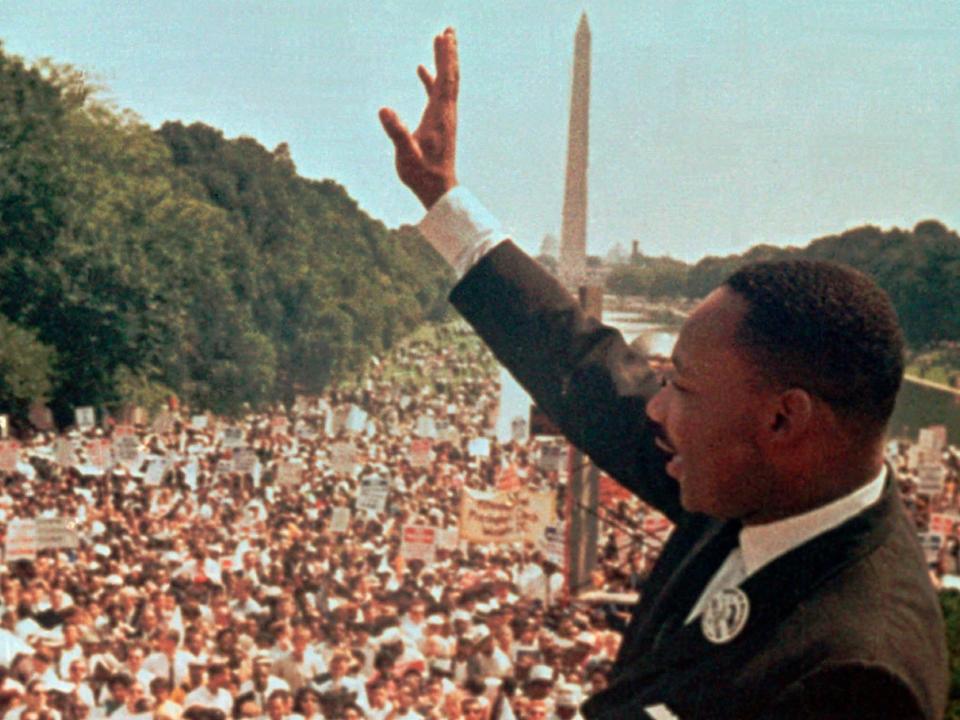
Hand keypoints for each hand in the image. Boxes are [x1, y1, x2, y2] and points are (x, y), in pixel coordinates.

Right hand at [380, 27, 458, 208]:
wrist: (438, 190)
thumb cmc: (422, 174)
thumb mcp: (406, 155)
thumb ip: (397, 133)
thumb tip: (384, 110)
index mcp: (440, 115)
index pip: (445, 79)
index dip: (445, 57)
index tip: (444, 36)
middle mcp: (446, 112)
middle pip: (450, 75)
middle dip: (449, 52)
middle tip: (449, 29)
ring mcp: (443, 116)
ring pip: (446, 82)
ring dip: (443, 61)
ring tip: (440, 40)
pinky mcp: (438, 122)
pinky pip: (437, 94)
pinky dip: (432, 79)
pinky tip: (422, 70)